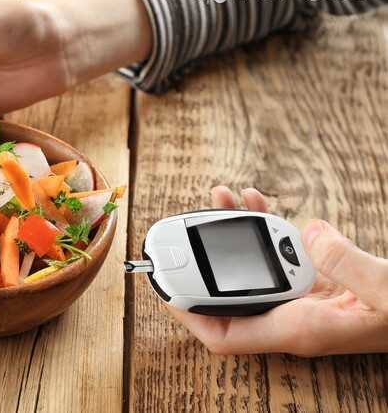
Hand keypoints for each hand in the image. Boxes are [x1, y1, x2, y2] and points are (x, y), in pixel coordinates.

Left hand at [166, 186, 387, 355]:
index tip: (166, 289)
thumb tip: (311, 234)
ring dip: (229, 233)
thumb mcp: (384, 292)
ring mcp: (299, 296)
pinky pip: (274, 253)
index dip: (190, 315)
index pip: (225, 333)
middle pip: (227, 293)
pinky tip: (254, 201)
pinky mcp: (312, 278)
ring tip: (219, 198)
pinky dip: (261, 226)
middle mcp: (289, 315)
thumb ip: (348, 265)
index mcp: (297, 328)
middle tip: (182, 232)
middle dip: (201, 261)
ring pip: (247, 267)